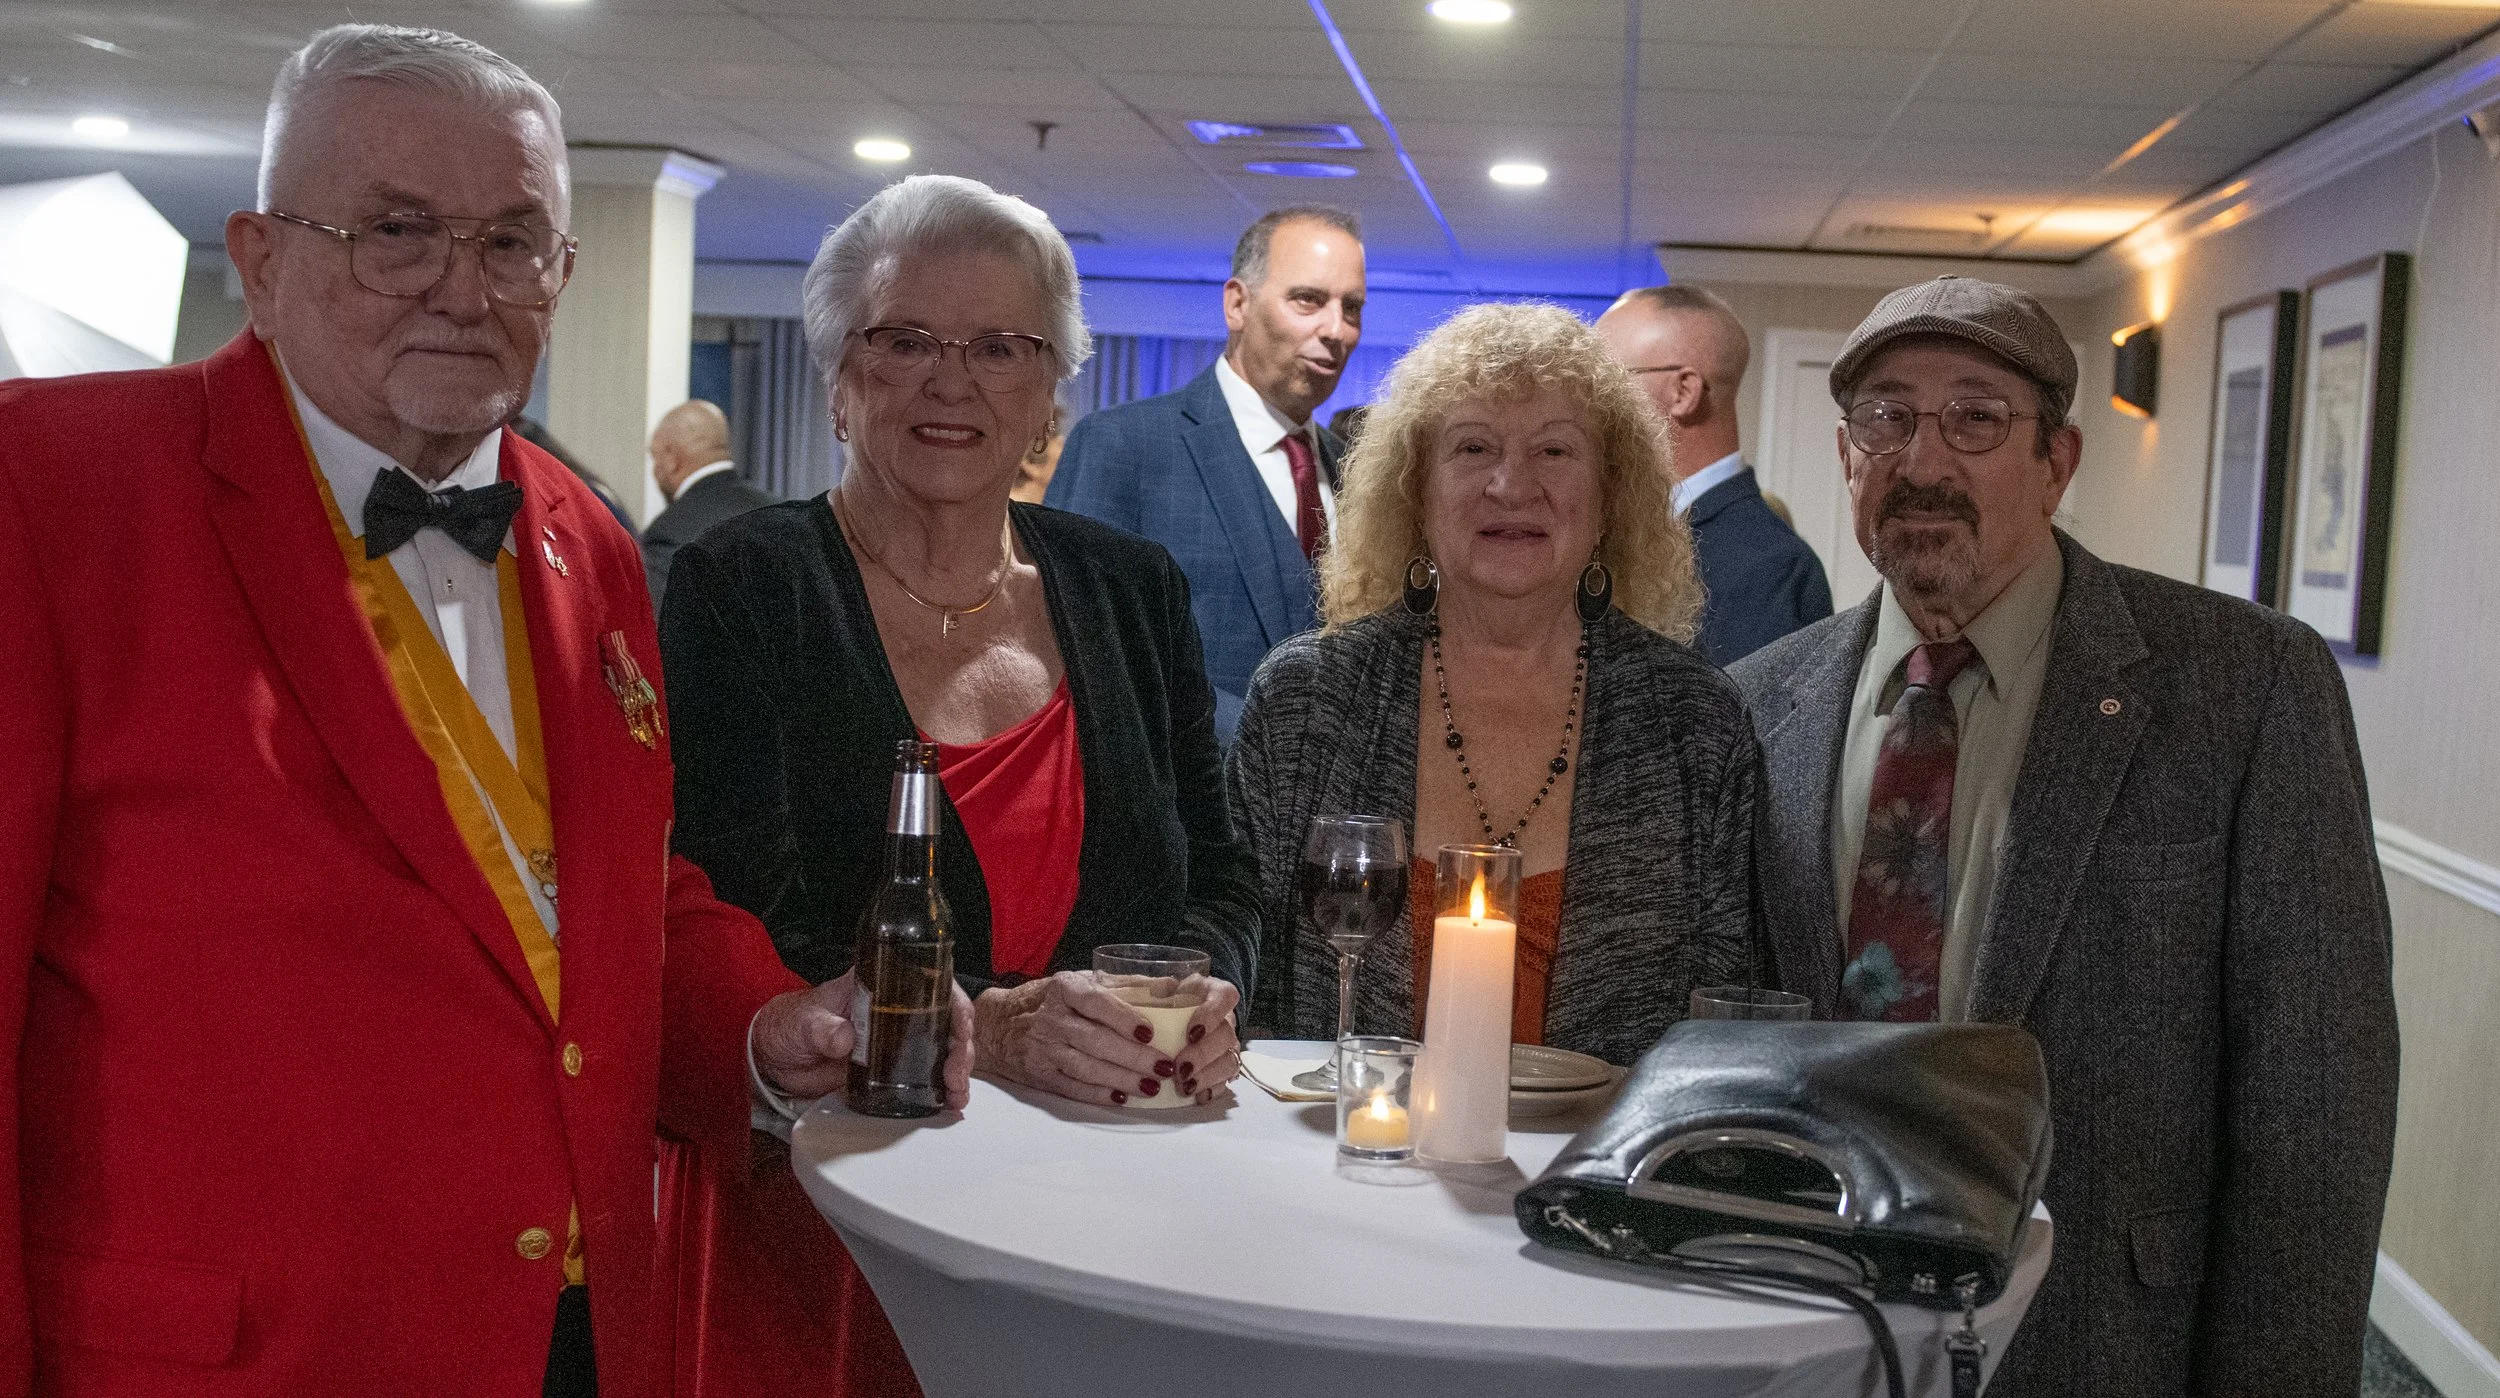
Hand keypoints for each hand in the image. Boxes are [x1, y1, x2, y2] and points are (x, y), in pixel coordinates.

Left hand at [752, 971, 975, 1110]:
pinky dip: (939, 1091)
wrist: (774, 1056)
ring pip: (941, 1051)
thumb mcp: (805, 1021)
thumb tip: (845, 1037)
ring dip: (955, 1073)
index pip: (932, 986)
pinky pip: (922, 1078)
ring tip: (955, 1096)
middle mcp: (896, 1011)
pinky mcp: (889, 1071)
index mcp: (882, 986)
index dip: (955, 1005)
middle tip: (954, 1075)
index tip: (960, 1028)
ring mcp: (896, 1042)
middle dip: (960, 1049)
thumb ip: (824, 1028)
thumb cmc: (790, 1024)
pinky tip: (947, 1104)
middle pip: (946, 1022)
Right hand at [976, 972, 1241, 1106]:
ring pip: (1086, 1067)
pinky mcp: (1040, 1074)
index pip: (1095, 1002)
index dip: (1123, 1017)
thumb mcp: (1084, 981)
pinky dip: (1098, 1095)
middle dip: (1133, 1057)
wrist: (1001, 1024)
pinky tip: (1122, 1099)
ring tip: (1152, 1087)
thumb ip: (1128, 983)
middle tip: (1164, 1067)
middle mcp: (1051, 1017)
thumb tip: (1173, 985)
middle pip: (1095, 1040)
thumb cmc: (1055, 1000)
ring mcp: (1043, 1048)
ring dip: (1122, 1080)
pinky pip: (1072, 1087)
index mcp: (1064, 988)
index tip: (1150, 1031)